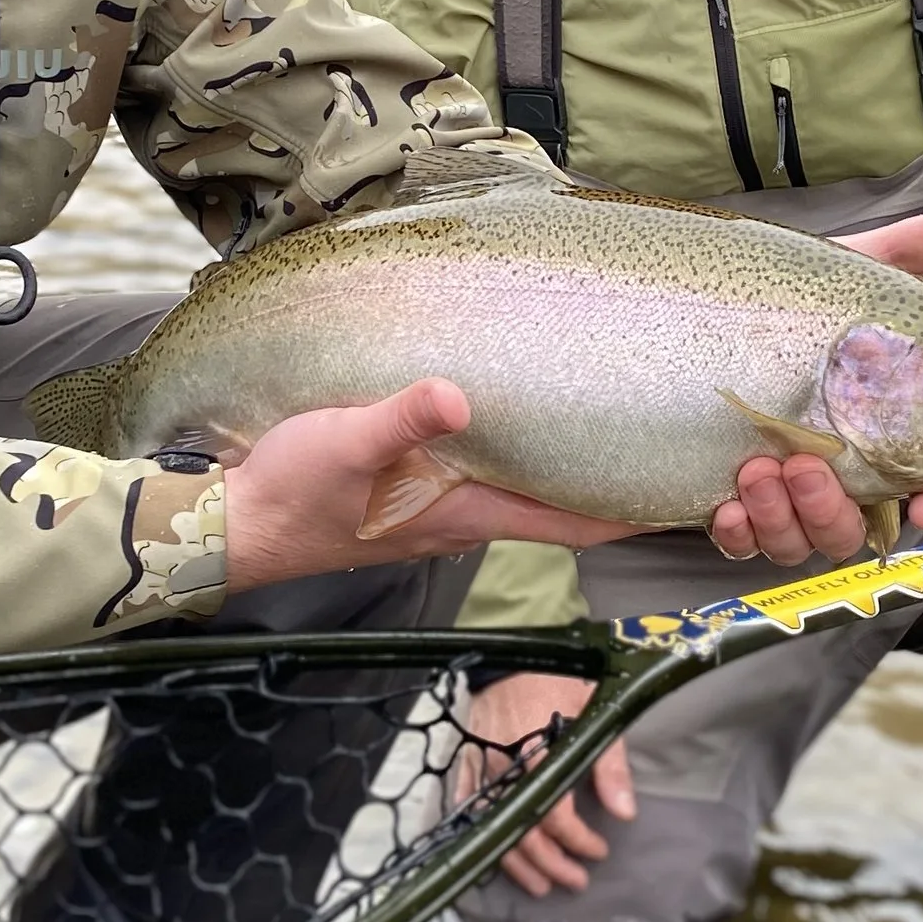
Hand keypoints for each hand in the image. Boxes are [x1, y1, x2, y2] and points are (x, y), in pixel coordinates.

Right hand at [222, 380, 635, 594]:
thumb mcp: (346, 442)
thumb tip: (454, 394)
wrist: (236, 527)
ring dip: (567, 471)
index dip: (632, 513)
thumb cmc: (293, 491)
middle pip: (560, 508)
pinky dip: (518, 458)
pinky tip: (515, 423)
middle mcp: (464, 517)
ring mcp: (438, 511)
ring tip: (608, 427)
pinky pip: (484, 479)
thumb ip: (401, 418)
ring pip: (524, 494)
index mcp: (466, 511)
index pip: (572, 522)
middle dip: (612, 486)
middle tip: (663, 447)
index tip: (686, 496)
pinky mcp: (411, 497)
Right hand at [456, 672, 634, 893]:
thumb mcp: (595, 715)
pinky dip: (478, 834)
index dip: (578, 841)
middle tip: (574, 882)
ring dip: (517, 862)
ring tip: (539, 885)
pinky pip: (467, 807)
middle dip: (551, 863)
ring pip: (493, 827)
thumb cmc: (559, 681)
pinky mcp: (466, 762)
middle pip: (524, 830)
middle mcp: (505, 768)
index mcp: (539, 756)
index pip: (556, 815)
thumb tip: (625, 813)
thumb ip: (609, 766)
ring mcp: (481, 767)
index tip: (598, 851)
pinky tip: (491, 854)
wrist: (512, 654)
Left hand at [702, 200, 922, 568]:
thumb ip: (895, 253)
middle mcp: (812, 457)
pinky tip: (725, 505)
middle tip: (809, 464)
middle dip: (839, 509)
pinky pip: (738, 544)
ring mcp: (760, 485)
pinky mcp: (704, 502)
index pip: (913, 475)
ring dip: (788, 520)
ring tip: (757, 470)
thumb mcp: (815, 275)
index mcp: (851, 418)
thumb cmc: (725, 299)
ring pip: (800, 541)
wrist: (601, 333)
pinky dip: (740, 533)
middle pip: (854, 521)